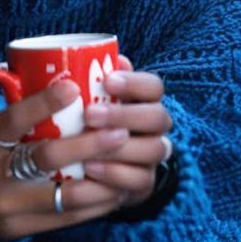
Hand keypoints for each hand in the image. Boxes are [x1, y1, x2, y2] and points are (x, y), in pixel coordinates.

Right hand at [0, 77, 136, 241]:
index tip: (75, 87)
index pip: (13, 118)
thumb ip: (18, 112)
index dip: (43, 102)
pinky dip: (95, 205)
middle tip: (120, 132)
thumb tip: (65, 76)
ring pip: (64, 193)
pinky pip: (65, 217)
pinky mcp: (16, 230)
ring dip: (102, 180)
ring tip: (126, 165)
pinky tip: (114, 194)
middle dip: (89, 143)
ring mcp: (2, 205)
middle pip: (46, 156)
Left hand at [78, 53, 174, 211]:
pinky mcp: (143, 183)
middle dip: (126, 116)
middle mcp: (154, 127)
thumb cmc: (82, 122)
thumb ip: (89, 79)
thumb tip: (100, 58)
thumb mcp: (83, 100)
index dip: (135, 83)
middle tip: (90, 115)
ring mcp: (152, 156)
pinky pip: (140, 180)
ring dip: (121, 148)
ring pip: (155, 149)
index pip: (153, 87)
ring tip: (87, 149)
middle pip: (158, 117)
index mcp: (143, 101)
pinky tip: (89, 170)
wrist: (85, 167)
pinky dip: (115, 175)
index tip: (107, 81)